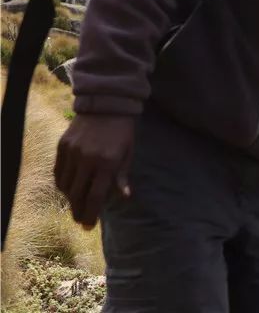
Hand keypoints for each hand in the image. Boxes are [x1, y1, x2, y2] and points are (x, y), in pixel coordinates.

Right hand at [55, 114, 135, 228]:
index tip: (88, 226)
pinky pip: (58, 171)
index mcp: (108, 162)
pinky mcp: (63, 145)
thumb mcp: (128, 153)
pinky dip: (61, 184)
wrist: (106, 104)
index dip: (91, 214)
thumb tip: (124, 197)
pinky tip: (67, 190)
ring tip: (75, 206)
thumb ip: (122, 175)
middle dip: (78, 211)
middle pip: (77, 194)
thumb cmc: (122, 132)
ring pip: (65, 185)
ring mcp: (73, 152)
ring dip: (69, 200)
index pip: (96, 196)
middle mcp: (88, 159)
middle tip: (80, 221)